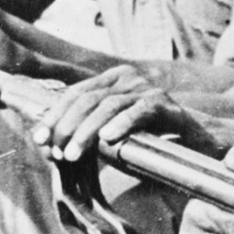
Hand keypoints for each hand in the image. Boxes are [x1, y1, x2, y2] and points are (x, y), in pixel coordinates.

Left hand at [30, 65, 203, 164]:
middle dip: (66, 126)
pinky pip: (139, 111)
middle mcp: (129, 78)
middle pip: (88, 98)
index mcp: (113, 80)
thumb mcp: (112, 133)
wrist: (195, 142)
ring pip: (108, 105)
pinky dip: (121, 124)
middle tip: (57, 152)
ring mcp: (147, 88)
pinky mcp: (164, 103)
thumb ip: (86, 135)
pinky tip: (108, 139)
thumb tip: (50, 148)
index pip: (75, 92)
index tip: (39, 138)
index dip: (54, 115)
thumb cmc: (149, 139)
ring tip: (74, 155)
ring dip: (86, 132)